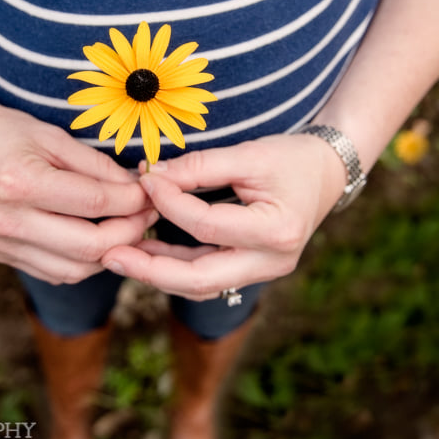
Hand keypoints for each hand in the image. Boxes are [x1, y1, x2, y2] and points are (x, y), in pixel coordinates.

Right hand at [0, 93, 155, 284]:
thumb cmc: (4, 131)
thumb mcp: (53, 136)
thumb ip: (98, 166)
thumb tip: (139, 190)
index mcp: (19, 183)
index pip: (96, 202)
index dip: (134, 200)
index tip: (152, 191)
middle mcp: (7, 221)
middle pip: (90, 246)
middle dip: (131, 231)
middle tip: (149, 213)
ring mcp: (2, 244)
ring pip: (76, 269)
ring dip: (111, 253)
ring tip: (129, 227)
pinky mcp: (2, 255)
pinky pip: (57, 272)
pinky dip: (85, 261)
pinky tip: (99, 238)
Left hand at [100, 134, 347, 299]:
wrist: (328, 174)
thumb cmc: (292, 159)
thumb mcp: (249, 154)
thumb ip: (199, 166)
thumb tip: (151, 176)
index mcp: (277, 230)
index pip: (206, 225)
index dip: (168, 203)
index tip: (143, 181)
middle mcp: (273, 261)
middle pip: (201, 278)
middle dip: (150, 270)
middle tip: (110, 254)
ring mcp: (264, 271)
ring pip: (200, 284)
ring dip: (158, 272)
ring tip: (118, 256)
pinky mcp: (252, 270)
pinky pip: (207, 275)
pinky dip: (175, 266)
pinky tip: (144, 253)